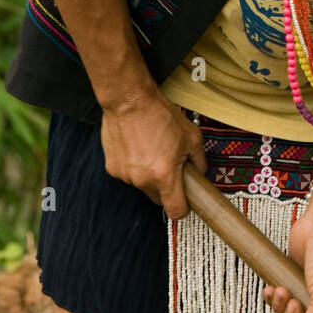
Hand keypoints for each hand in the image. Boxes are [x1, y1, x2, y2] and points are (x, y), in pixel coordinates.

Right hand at [100, 91, 206, 218]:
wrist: (129, 101)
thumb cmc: (160, 115)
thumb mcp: (192, 136)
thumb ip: (199, 161)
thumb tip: (201, 173)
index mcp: (164, 175)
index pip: (175, 211)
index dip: (183, 209)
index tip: (185, 201)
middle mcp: (142, 180)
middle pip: (158, 199)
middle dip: (166, 189)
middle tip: (170, 168)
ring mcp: (125, 175)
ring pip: (142, 186)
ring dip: (148, 175)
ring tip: (152, 151)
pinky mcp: (112, 168)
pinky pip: (128, 175)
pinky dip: (134, 166)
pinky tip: (137, 148)